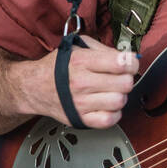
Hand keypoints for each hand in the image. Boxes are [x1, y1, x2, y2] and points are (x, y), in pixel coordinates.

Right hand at [20, 33, 139, 129]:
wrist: (34, 87)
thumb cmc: (58, 67)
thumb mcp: (78, 47)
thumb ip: (105, 49)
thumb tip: (129, 57)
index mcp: (82, 61)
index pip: (121, 63)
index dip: (132, 62)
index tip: (129, 63)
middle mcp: (81, 82)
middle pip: (125, 83)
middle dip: (127, 79)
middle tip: (120, 77)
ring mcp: (81, 103)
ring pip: (120, 101)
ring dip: (120, 96)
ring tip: (112, 91)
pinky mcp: (81, 119)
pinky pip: (110, 120)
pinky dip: (114, 113)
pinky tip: (107, 105)